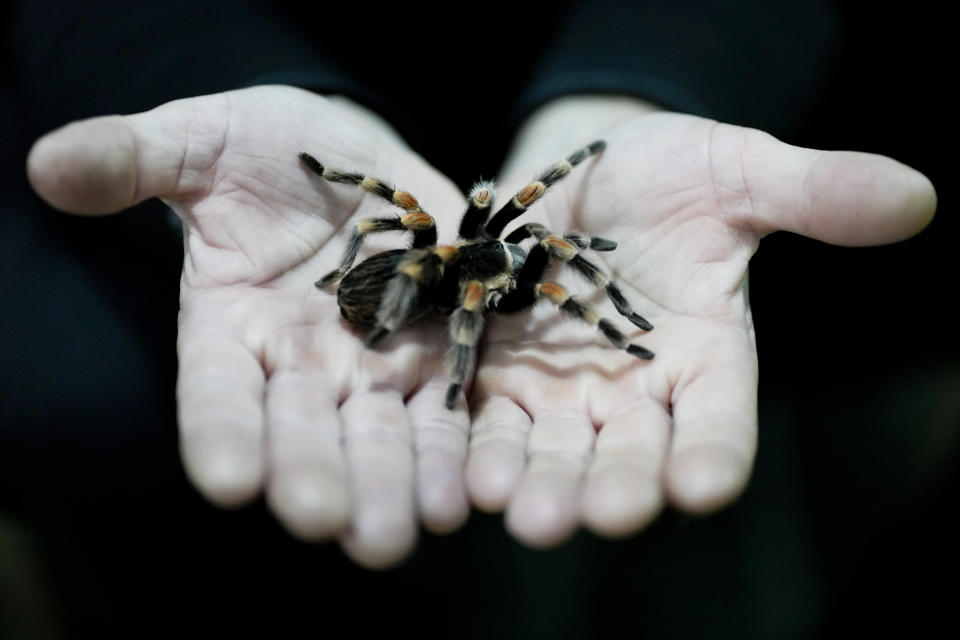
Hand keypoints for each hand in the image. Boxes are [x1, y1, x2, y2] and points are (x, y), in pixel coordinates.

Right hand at [27, 85, 473, 567]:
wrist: (356, 151)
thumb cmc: (264, 150)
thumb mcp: (203, 142)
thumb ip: (137, 159)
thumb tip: (47, 166)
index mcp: (231, 328)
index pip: (217, 392)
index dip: (220, 433)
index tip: (228, 480)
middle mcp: (301, 364)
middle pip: (305, 431)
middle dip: (316, 476)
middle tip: (328, 522)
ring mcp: (373, 363)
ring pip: (380, 434)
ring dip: (392, 483)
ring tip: (401, 532)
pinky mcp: (439, 348)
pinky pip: (447, 407)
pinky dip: (453, 450)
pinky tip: (464, 492)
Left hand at [465, 97, 936, 545]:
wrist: (582, 173)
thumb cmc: (672, 175)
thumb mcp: (738, 173)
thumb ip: (811, 193)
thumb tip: (918, 196)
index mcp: (705, 358)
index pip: (718, 421)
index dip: (713, 453)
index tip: (702, 485)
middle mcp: (635, 393)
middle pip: (632, 456)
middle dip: (616, 487)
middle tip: (598, 514)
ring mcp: (563, 391)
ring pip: (555, 452)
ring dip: (540, 483)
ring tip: (520, 509)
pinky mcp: (498, 375)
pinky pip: (486, 421)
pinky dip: (476, 448)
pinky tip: (464, 473)